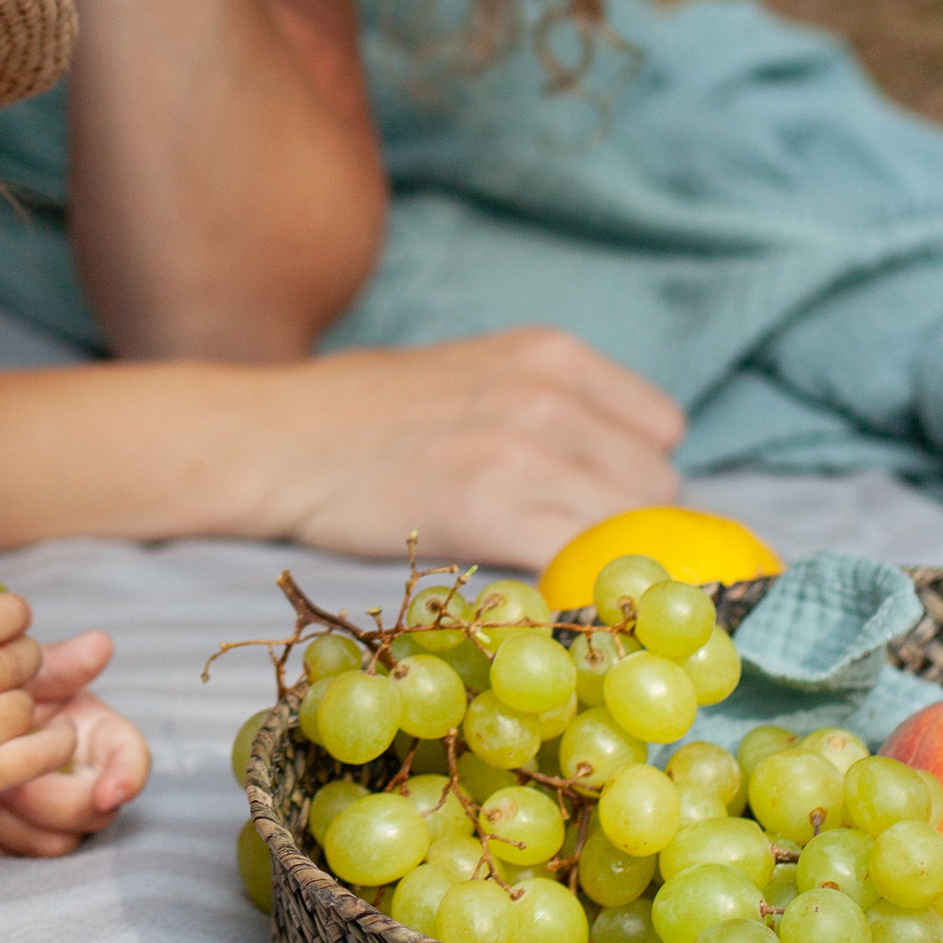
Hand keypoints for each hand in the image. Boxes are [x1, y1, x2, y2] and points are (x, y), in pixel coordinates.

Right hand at [0, 566, 80, 864]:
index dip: (9, 611)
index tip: (14, 614)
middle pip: (8, 658)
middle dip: (21, 652)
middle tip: (14, 658)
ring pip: (23, 701)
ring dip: (24, 696)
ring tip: (7, 698)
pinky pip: (38, 753)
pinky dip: (56, 739)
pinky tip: (57, 729)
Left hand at [0, 628, 150, 857]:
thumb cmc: (7, 689)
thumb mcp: (29, 675)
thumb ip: (62, 663)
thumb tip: (101, 642)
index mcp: (102, 739)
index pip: (133, 761)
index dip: (127, 778)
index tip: (108, 792)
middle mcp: (92, 784)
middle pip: (92, 813)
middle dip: (48, 801)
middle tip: (7, 784)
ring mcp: (59, 818)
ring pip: (54, 842)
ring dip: (14, 820)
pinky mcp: (23, 841)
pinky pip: (14, 854)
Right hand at [262, 335, 687, 567]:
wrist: (279, 439)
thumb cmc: (370, 413)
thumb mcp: (480, 374)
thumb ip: (557, 407)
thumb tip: (630, 466)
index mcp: (552, 353)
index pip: (662, 429)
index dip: (635, 471)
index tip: (597, 499)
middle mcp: (548, 395)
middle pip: (655, 485)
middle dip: (621, 520)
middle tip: (560, 540)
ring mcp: (520, 453)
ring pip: (625, 529)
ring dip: (597, 558)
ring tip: (540, 566)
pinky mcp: (487, 512)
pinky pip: (577, 564)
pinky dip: (572, 587)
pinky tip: (535, 588)